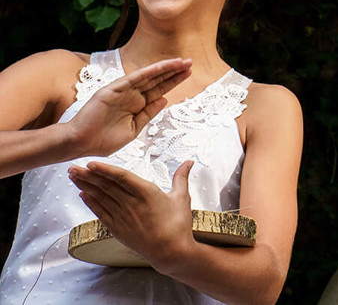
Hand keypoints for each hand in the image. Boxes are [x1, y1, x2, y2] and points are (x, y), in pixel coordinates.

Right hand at [62, 58, 191, 158]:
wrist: (80, 144)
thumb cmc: (102, 141)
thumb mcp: (132, 130)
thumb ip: (148, 115)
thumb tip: (164, 100)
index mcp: (136, 106)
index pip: (159, 90)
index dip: (173, 81)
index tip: (188, 73)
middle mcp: (131, 96)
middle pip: (157, 81)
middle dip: (174, 72)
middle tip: (190, 63)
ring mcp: (122, 91)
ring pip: (148, 77)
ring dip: (164, 69)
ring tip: (182, 62)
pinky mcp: (112, 89)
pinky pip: (133, 78)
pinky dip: (148, 72)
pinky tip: (162, 67)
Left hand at [69, 159, 194, 272]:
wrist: (170, 251)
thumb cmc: (178, 224)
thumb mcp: (182, 197)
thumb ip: (181, 177)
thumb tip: (188, 161)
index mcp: (147, 193)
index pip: (122, 177)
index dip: (105, 170)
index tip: (91, 163)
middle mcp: (131, 204)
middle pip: (106, 186)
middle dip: (87, 176)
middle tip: (72, 167)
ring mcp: (122, 217)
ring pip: (100, 198)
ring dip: (85, 186)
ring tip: (73, 177)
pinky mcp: (117, 228)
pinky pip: (100, 213)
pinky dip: (91, 203)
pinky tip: (83, 195)